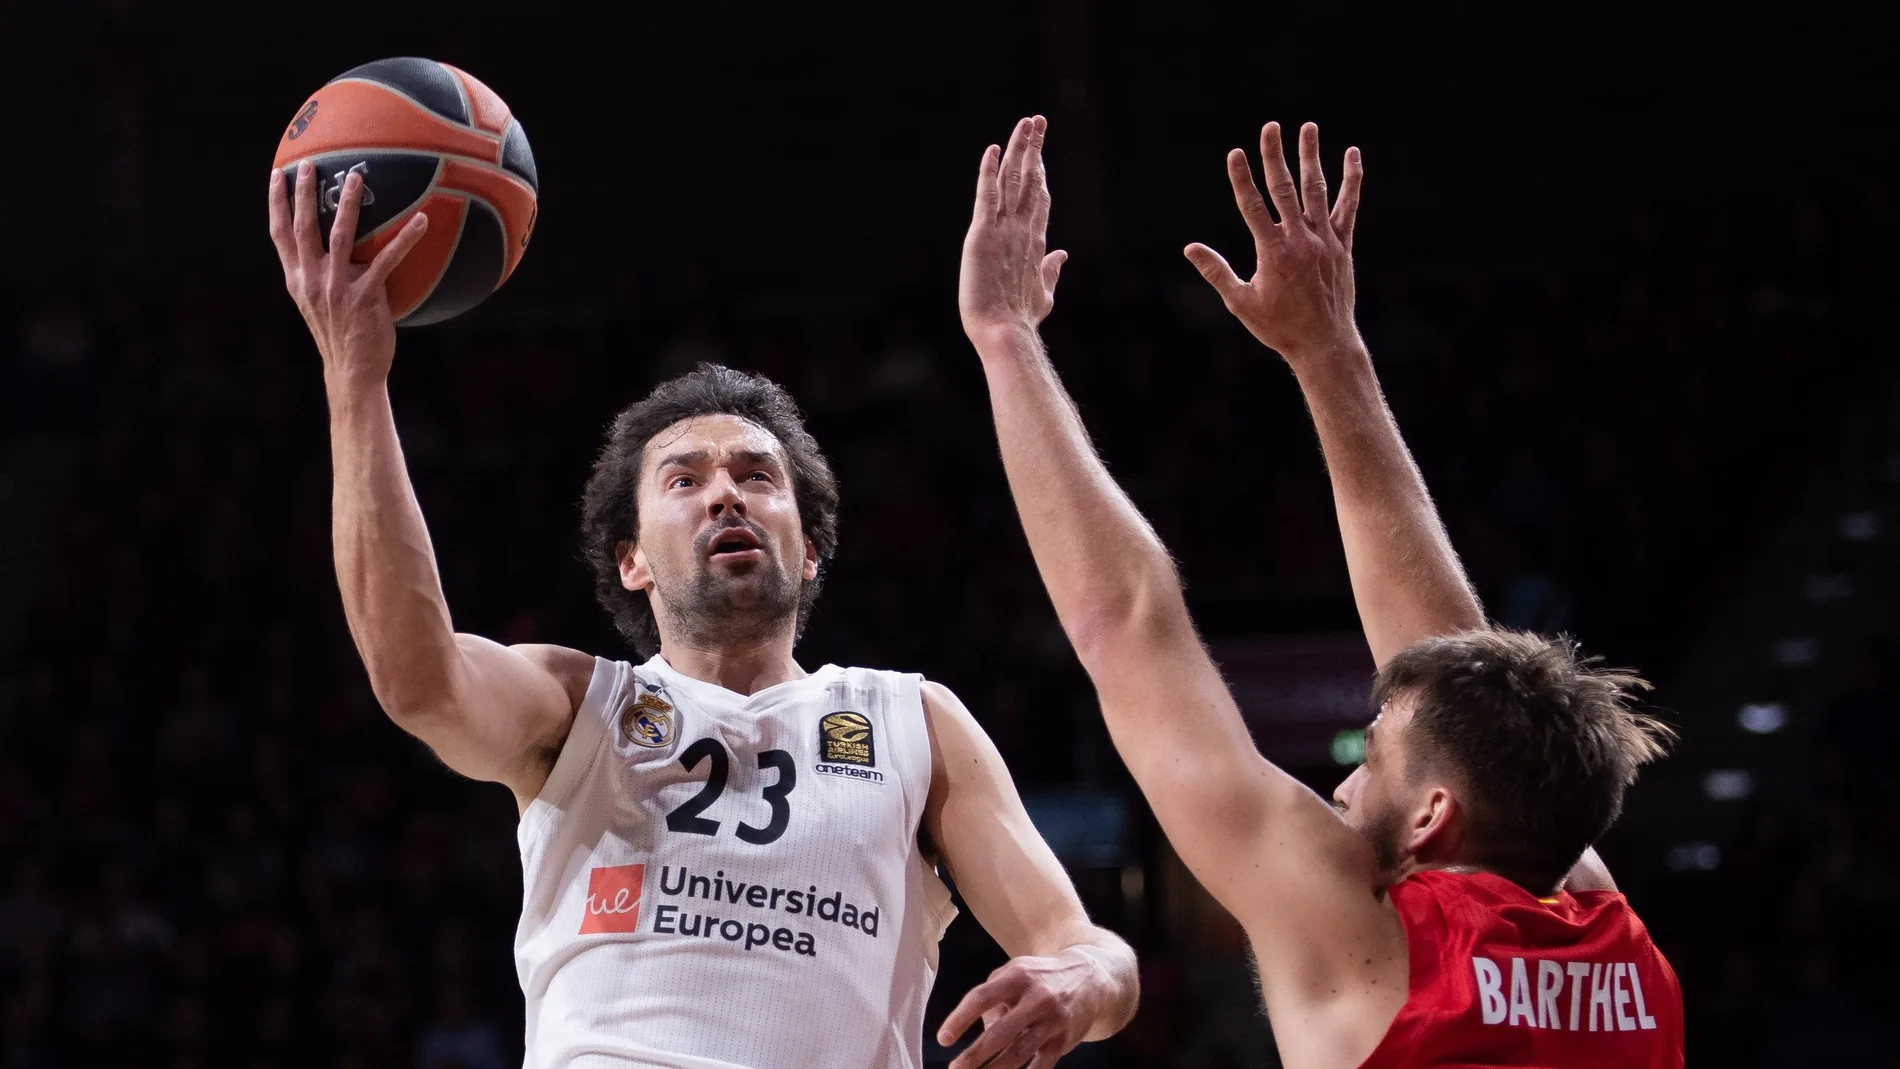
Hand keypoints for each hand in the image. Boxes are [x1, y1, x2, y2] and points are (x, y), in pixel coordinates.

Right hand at [267, 160, 429, 388]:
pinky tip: (422, 220)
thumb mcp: (318, 303)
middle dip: (302, 193)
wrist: (352, 371)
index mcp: (297, 279)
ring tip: (356, 177)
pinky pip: (387, 260)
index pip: (279, 234)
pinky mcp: (365, 297)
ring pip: (340, 236)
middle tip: (310, 163)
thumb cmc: (341, 335)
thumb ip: (319, 274)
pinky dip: (405, 238)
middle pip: (302, 227)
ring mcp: (337, 288)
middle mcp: (312, 280)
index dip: (276, 202)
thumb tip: (333, 246)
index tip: (277, 174)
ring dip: (347, 204)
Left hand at [936, 948, 1111, 1068]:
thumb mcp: (1016, 973)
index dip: (960, 1019)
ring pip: (1019, 1053)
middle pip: (1000, 1032)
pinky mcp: (1064, 1040)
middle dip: (974, 1055)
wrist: (1092, 978)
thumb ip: (994, 997)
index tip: (943, 1039)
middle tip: (955, 1068)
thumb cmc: (1041, 977)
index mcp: (1018, 976)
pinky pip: (1040, 1065)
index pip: (982, 998)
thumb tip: (981, 1031)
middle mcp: (1037, 998)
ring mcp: (1052, 1020)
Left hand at [960, 116, 1066, 346]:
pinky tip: (993, 149)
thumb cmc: (1021, 319)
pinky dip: (989, 171)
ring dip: (1019, 148)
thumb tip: (1063, 255)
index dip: (1041, 172)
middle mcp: (1023, 230)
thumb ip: (1052, 271)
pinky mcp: (983, 235)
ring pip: (1014, 180)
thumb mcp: (1043, 293)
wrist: (1005, 332)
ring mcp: (1005, 230)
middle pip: (1032, 180)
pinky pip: (987, 195)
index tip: (1040, 152)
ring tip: (1026, 123)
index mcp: (1036, 243)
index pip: (1040, 199)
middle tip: (1038, 121)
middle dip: (1035, 148)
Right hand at [1185, 122, 1363, 367]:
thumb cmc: (1279, 327)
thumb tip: (1190, 248)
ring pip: (1316, 191)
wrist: (1324, 343)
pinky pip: (1349, 206)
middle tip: (1271, 126)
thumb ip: (1217, 272)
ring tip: (1308, 127)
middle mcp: (1300, 241)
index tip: (1235, 153)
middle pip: (1284, 189)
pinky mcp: (1343, 245)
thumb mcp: (1241, 303)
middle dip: (1275, 156)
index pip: (1253, 207)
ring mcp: (1325, 241)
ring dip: (1311, 157)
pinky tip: (1352, 156)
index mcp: (1273, 253)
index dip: (1242, 178)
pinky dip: (1351, 180)